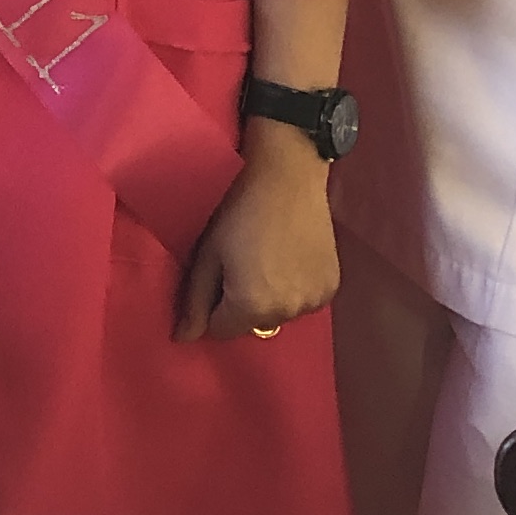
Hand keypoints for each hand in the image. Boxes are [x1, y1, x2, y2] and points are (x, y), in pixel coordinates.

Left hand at [176, 138, 340, 340]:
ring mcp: (314, 301)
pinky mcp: (332, 286)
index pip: (221, 331)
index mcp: (252, 306)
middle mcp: (287, 312)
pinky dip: (294, 287)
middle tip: (239, 260)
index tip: (215, 275)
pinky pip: (304, 300)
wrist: (286, 175)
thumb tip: (183, 339)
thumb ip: (194, 301)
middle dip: (240, 303)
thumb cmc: (237, 209)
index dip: (211, 306)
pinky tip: (289, 256)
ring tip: (266, 256)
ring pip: (280, 313)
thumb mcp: (207, 253)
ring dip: (270, 297)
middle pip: (253, 324)